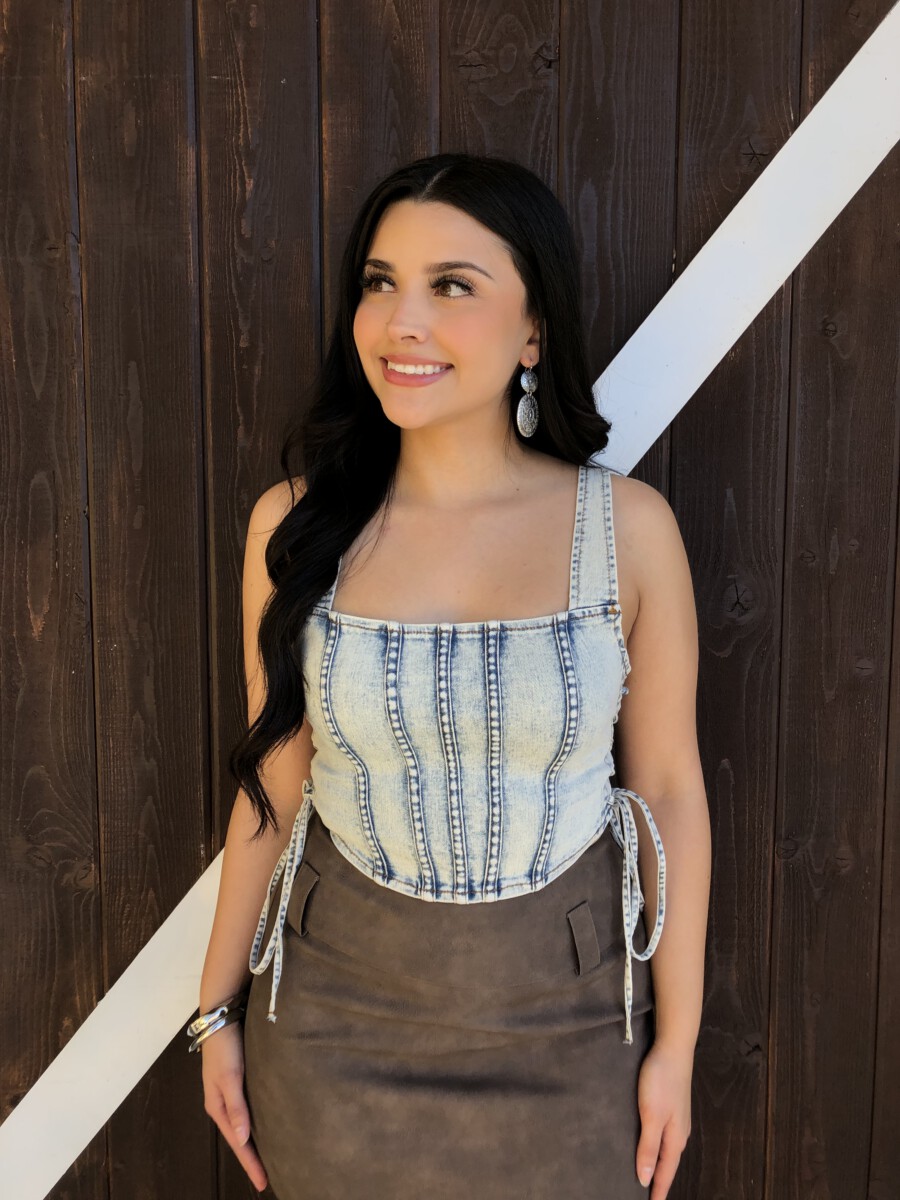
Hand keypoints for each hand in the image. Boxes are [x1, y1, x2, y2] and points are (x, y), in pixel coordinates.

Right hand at [200, 1021, 268, 1192]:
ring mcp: (231, 1091)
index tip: (264, 1184)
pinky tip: (268, 1123)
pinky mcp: (240, 1079)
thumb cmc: (225, 1047)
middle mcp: (224, 1103)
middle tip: (269, 1175)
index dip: (250, 1163)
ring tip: (271, 1155)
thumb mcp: (230, 1078)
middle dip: (252, 1157)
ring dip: (256, 1140)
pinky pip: (250, 1108)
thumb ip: (236, 1107)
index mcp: (218, 1107)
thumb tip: (242, 1139)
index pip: (237, 1143)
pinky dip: (258, 1120)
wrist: (221, 1015)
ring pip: (245, 1123)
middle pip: (240, 1136)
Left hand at [634, 1041, 692, 1195]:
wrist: (674, 1049)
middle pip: (668, 1164)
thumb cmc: (661, 1081)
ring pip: (668, 1151)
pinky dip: (660, 1150)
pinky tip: (653, 1148)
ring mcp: (678, 1119)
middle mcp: (679, 1133)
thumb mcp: (651, 1115)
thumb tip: (645, 1179)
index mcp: (675, 1139)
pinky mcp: (673, 1107)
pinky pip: (666, 1138)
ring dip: (660, 1166)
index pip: (665, 1173)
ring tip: (651, 1179)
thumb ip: (648, 1147)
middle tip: (651, 1197)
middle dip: (660, 1182)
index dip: (658, 1191)